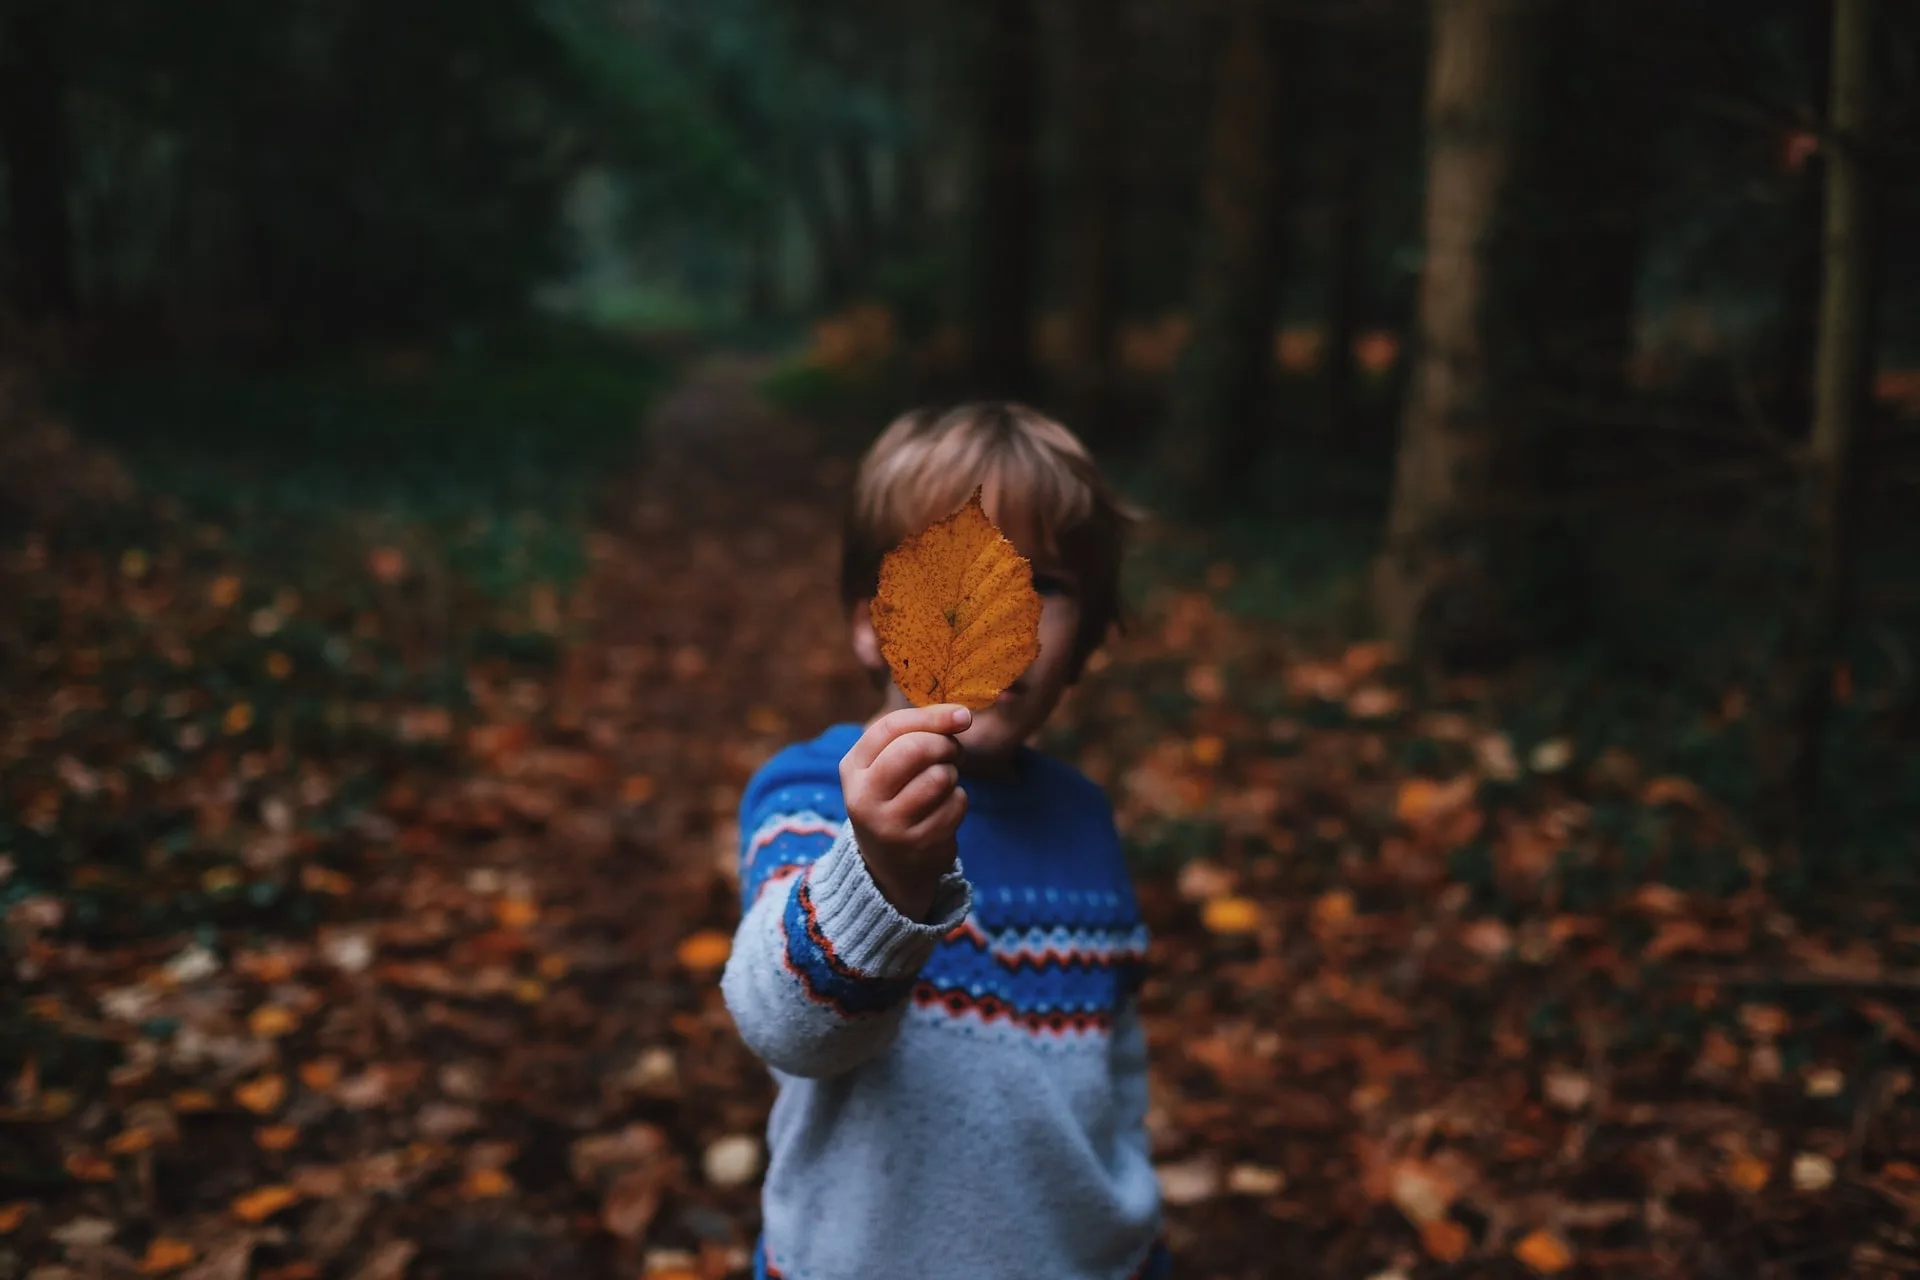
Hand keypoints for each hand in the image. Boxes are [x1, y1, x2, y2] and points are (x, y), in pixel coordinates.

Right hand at [839, 704, 971, 920]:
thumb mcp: (886, 764)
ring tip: (942, 782)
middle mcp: (864, 798)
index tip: (961, 715)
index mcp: (853, 768)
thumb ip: (915, 734)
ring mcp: (890, 825)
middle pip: (915, 749)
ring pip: (939, 776)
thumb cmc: (894, 798)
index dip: (931, 716)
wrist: (889, 864)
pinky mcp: (919, 845)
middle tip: (952, 752)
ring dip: (952, 774)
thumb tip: (960, 715)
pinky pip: (956, 804)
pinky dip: (958, 800)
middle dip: (944, 744)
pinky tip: (944, 809)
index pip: (890, 728)